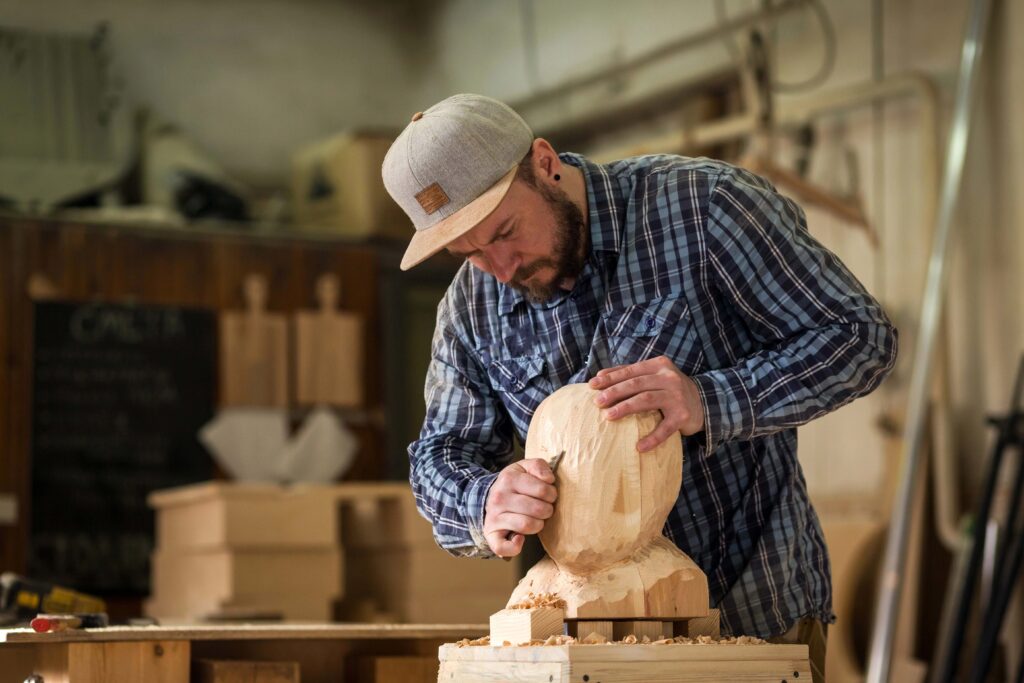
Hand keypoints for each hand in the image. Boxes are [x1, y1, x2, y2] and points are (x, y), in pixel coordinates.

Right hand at [484, 459, 557, 557]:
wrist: (488, 497)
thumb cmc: (513, 484)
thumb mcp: (524, 467)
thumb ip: (539, 466)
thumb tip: (548, 479)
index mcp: (509, 479)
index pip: (543, 490)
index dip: (552, 494)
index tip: (548, 495)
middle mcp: (499, 498)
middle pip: (538, 510)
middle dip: (547, 510)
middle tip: (544, 508)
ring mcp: (494, 517)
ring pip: (526, 525)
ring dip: (538, 525)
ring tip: (536, 520)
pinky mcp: (491, 534)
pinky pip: (502, 547)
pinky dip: (514, 547)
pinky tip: (520, 538)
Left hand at [588, 355, 704, 451]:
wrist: (704, 402)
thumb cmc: (670, 389)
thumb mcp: (654, 376)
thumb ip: (631, 374)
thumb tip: (600, 376)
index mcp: (658, 366)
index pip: (631, 371)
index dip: (611, 378)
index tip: (592, 385)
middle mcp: (669, 378)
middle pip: (637, 384)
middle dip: (614, 392)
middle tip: (597, 402)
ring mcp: (677, 397)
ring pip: (647, 400)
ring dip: (626, 408)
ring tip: (608, 416)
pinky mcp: (683, 416)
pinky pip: (665, 428)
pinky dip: (652, 438)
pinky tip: (639, 446)